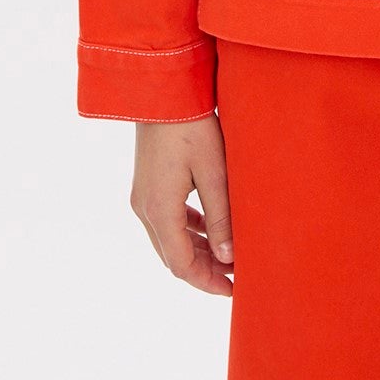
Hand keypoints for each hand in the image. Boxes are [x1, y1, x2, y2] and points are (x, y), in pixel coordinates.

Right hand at [129, 113, 234, 294]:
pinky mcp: (147, 184)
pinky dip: (188, 230)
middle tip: (236, 277)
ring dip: (197, 251)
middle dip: (204, 271)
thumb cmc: (191, 126)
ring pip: (169, 239)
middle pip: (173, 256)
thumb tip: (228, 258)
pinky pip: (167, 220)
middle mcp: (145, 209)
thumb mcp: (214, 171)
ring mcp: (142, 197)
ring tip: (228, 256)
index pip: (182, 265)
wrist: (162, 89)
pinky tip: (210, 229)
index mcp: (159, 210)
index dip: (207, 282)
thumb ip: (221, 216)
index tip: (234, 290)